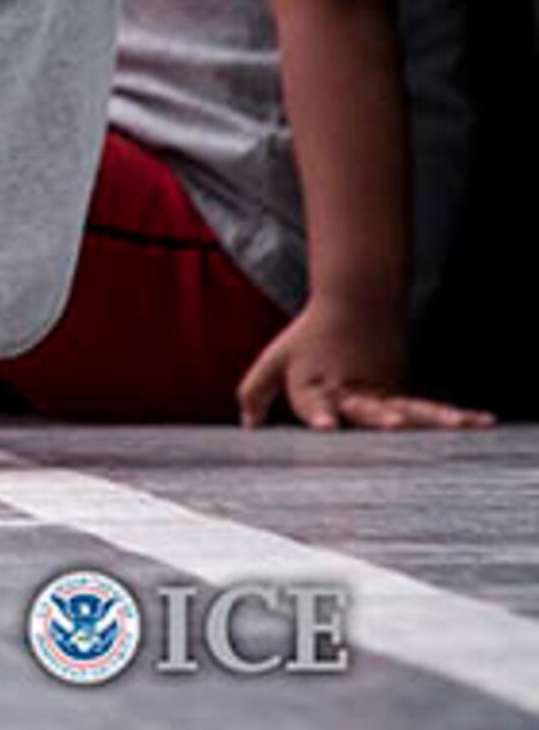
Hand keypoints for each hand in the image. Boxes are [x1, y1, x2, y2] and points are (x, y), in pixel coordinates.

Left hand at [236, 296, 495, 430]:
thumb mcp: (275, 360)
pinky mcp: (402, 393)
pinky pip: (428, 410)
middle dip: (377, 418)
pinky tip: (480, 423)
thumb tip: (249, 426)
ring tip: (456, 427)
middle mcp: (350, 390)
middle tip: (391, 425)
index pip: (314, 403)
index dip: (320, 415)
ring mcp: (382, 392)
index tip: (326, 426)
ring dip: (431, 420)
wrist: (357, 303)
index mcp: (314, 384)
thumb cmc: (310, 338)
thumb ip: (256, 392)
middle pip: (364, 408)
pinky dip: (453, 415)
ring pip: (407, 409)